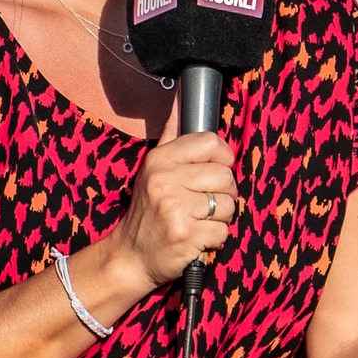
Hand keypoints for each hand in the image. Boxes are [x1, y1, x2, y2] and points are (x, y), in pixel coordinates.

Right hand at [102, 111, 236, 289]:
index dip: (223, 158)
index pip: (211, 143)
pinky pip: (223, 231)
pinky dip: (215, 239)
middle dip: (224, 193)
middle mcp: (164, 180)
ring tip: (199, 221)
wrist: (130, 257)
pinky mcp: (185, 234)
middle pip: (225, 176)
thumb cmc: (147, 212)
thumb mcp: (152, 170)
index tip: (216, 171)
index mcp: (160, 160)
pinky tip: (197, 238)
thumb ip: (171, 137)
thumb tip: (180, 100)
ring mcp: (174, 207)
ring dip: (220, 218)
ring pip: (228, 205)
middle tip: (205, 204)